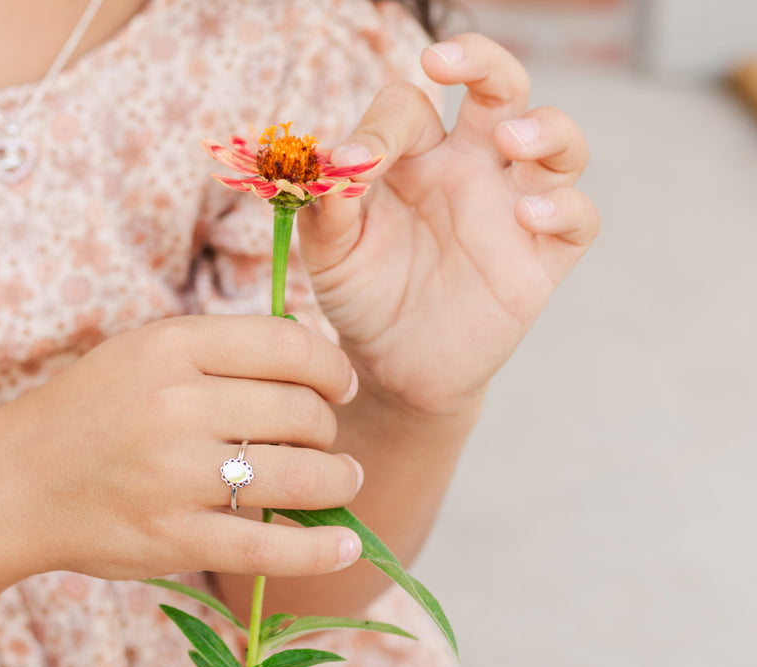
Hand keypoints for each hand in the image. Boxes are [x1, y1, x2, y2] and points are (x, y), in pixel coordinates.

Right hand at [0, 316, 363, 580]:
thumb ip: (218, 353)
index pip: (288, 343)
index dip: (332, 367)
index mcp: (171, 347)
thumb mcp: (141, 354)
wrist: (13, 485)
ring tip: (341, 483)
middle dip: (329, 430)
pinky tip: (346, 547)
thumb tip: (313, 361)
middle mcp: (176, 405)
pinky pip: (270, 547)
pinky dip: (321, 551)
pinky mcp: (173, 538)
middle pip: (302, 412)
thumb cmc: (88, 415)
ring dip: (338, 482)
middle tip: (325, 443)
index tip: (340, 386)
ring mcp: (175, 475)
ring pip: (301, 476)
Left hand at [298, 33, 599, 416]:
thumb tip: (331, 163)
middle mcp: (471, 171)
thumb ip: (325, 210)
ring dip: (546, 127)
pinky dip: (566, 208)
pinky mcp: (540, 261)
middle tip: (446, 62)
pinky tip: (528, 216)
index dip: (383, 124)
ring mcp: (510, 211)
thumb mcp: (330, 256)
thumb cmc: (361, 298)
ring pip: (560, 144)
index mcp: (416, 159)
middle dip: (483, 61)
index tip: (355, 162)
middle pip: (500, 88)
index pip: (410, 108)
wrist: (392, 366)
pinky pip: (579, 219)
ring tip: (510, 138)